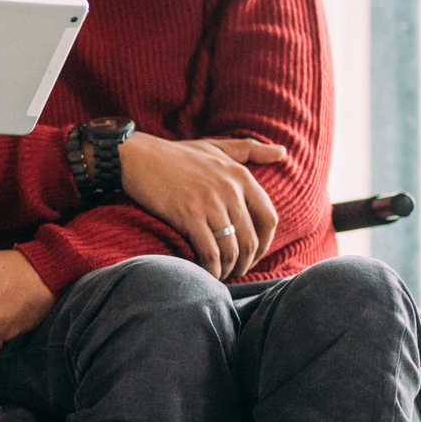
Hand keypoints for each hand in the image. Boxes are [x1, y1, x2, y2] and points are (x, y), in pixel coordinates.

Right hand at [113, 134, 285, 279]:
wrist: (137, 157)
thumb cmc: (176, 154)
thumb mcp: (216, 146)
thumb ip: (251, 150)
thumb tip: (283, 152)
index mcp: (240, 176)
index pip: (269, 218)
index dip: (266, 243)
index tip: (255, 254)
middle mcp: (230, 190)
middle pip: (251, 240)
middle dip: (247, 262)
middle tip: (237, 271)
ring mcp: (210, 204)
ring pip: (232, 250)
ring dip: (230, 269)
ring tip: (222, 274)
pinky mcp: (189, 216)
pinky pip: (210, 252)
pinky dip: (212, 269)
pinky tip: (207, 273)